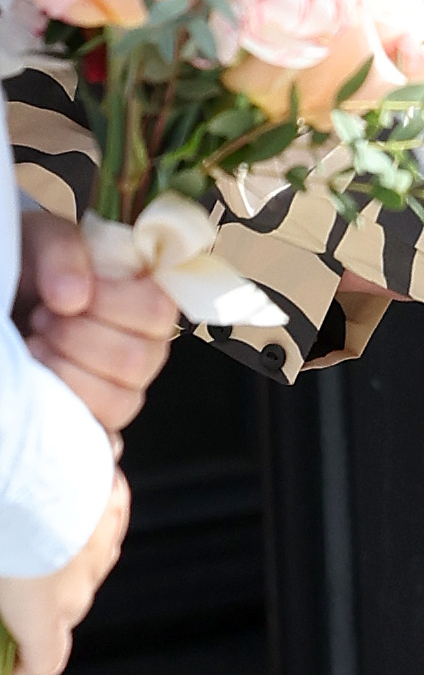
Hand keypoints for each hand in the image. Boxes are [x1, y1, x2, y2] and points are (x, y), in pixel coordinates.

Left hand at [0, 470, 130, 674]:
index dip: (26, 668)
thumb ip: (4, 587)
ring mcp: (103, 543)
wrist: (25, 456)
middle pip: (65, 611)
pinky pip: (100, 522)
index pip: (46, 663)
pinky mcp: (115, 501)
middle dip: (38, 606)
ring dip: (62, 560)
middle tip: (9, 580)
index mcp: (41, 611)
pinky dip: (82, 518)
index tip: (11, 661)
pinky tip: (56, 495)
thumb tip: (4, 587)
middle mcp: (81, 586)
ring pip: (86, 565)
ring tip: (30, 531)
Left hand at [15, 212, 178, 431]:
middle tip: (43, 318)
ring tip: (36, 347)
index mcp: (144, 297)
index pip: (157, 311)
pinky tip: (50, 399)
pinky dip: (75, 422)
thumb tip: (72, 296)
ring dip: (65, 374)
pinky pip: (103, 436)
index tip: (71, 293)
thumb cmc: (28, 266)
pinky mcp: (94, 417)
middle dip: (76, 339)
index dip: (111, 305)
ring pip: (120, 401)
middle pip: (136, 360)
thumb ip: (63, 252)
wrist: (6, 293)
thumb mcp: (40, 239)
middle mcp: (143, 344)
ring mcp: (121, 386)